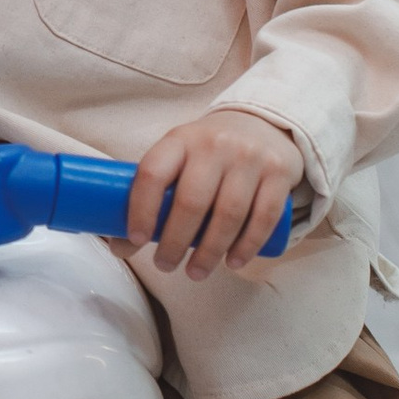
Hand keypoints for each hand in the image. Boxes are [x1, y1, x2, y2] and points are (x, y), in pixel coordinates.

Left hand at [124, 110, 303, 279]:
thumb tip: (119, 245)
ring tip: (195, 272)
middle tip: (165, 265)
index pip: (153, 173)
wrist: (262, 125)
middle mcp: (214, 145)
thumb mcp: (179, 158)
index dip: (141, 210)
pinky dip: (247, 246)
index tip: (136, 241)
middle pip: (191, 201)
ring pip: (228, 214)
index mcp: (179, 140)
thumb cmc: (207, 153)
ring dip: (209, 252)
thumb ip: (154, 194)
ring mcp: (249, 158)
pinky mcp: (279, 173)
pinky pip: (263, 218)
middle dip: (174, 242)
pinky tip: (233, 262)